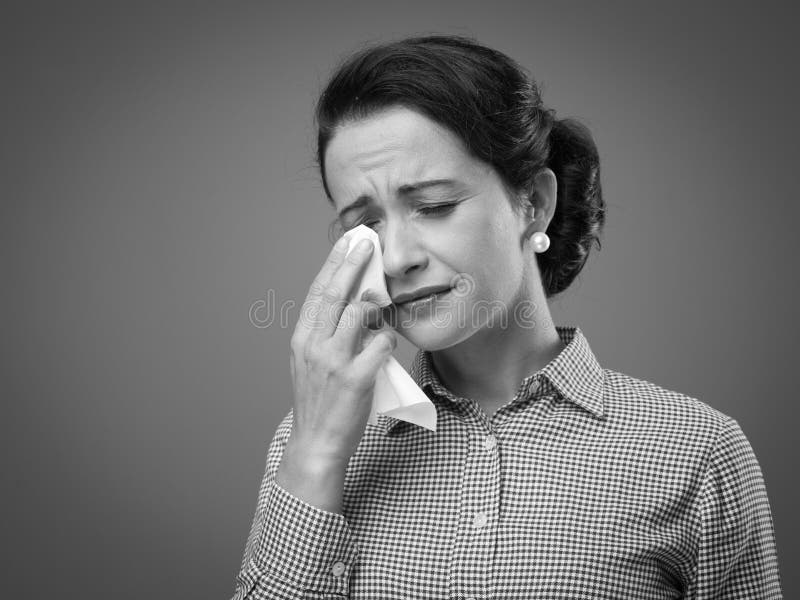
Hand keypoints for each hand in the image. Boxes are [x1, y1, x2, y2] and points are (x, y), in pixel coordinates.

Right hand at [287, 236, 395, 463]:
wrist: (317, 443)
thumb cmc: (319, 401)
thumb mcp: (311, 362)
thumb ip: (327, 334)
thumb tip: (356, 305)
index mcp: (302, 339)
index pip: (318, 291)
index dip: (334, 263)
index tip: (346, 242)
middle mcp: (314, 345)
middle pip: (336, 294)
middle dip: (352, 263)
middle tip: (367, 242)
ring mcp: (334, 362)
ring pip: (360, 314)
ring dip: (377, 307)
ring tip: (383, 310)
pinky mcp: (356, 379)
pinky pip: (381, 344)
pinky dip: (388, 341)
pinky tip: (387, 348)